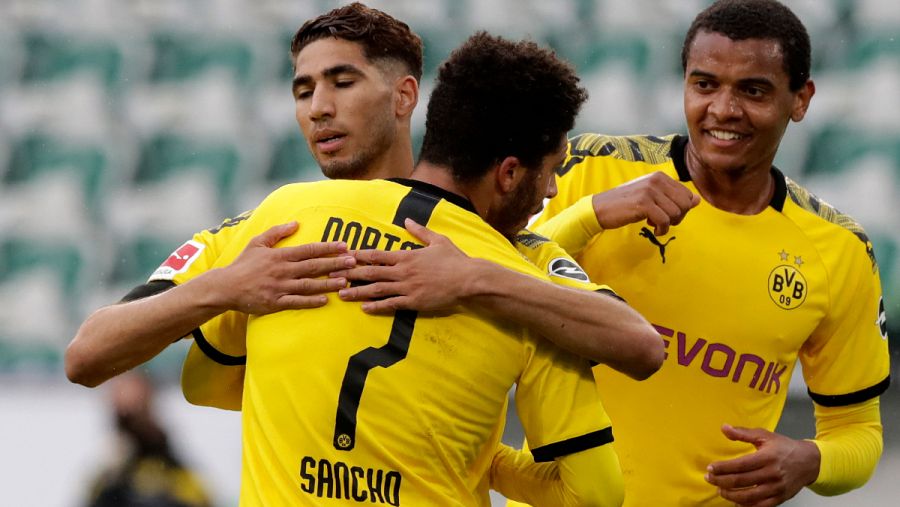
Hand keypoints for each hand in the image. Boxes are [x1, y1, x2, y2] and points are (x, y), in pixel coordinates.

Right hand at [216, 222, 354, 313]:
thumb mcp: (258, 243)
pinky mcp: (275, 303)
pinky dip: (311, 301)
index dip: (327, 247)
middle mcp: (282, 271)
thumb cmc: (242, 264)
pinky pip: (296, 302)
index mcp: (280, 255)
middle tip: (352, 261)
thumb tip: (296, 222)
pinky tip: (325, 300)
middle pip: (313, 266)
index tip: (344, 246)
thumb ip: (277, 232)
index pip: (309, 250)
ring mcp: (280, 287)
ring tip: (345, 281)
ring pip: (309, 285)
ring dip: (328, 283)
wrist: (225, 287)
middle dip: (335, 263)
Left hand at [332, 218, 477, 312]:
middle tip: (333, 275)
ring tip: (342, 294)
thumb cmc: (455, 259)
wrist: (469, 279)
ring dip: (357, 292)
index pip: (377, 254)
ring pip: (377, 289)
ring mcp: (407, 288)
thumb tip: (407, 221)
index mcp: (407, 256)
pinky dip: (377, 306)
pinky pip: (391, 304)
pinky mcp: (414, 302)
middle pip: (371, 272)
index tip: (343, 256)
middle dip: (350, 273)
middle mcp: (403, 271)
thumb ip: (420, 231)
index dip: (358, 255)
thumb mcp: (438, 240)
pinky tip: (364, 308)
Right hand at [592, 171, 699, 235]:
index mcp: (660, 176)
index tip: (667, 214)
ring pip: (675, 213)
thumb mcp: (651, 198)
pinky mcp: (643, 204)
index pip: (687, 195)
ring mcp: (649, 191)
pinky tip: (652, 228)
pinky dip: (661, 229)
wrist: (601, 208)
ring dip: (668, 224)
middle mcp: (656, 180)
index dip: (682, 209)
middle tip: (663, 222)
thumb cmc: (626, 204)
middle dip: (678, 217)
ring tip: (654, 224)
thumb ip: (673, 197)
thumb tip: (697, 200)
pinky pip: (664, 220)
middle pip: (684, 204)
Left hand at [705, 424, 820, 506]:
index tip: (710, 468)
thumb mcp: (765, 436)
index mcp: (767, 457)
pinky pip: (761, 506)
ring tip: (720, 489)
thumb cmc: (784, 447)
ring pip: (749, 496)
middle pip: (741, 481)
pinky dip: (746, 506)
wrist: (810, 462)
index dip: (722, 468)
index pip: (739, 465)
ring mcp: (776, 488)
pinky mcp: (780, 498)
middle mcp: (772, 474)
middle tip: (709, 478)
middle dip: (721, 481)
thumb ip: (743, 433)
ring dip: (730, 495)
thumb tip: (724, 428)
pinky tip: (735, 501)